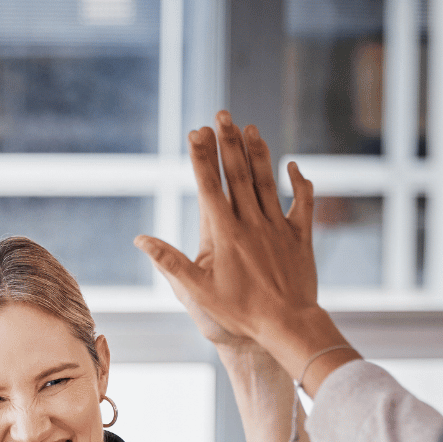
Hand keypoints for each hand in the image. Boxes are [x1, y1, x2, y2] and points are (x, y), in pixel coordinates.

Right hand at [134, 111, 329, 357]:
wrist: (287, 326)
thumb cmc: (240, 314)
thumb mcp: (197, 292)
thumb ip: (169, 262)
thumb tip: (140, 239)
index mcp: (225, 234)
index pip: (210, 186)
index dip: (202, 157)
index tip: (196, 132)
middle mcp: (252, 224)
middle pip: (238, 174)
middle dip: (228, 142)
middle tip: (222, 115)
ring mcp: (278, 228)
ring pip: (267, 182)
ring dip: (258, 153)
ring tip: (250, 127)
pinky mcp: (300, 237)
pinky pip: (302, 203)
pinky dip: (298, 183)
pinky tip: (293, 166)